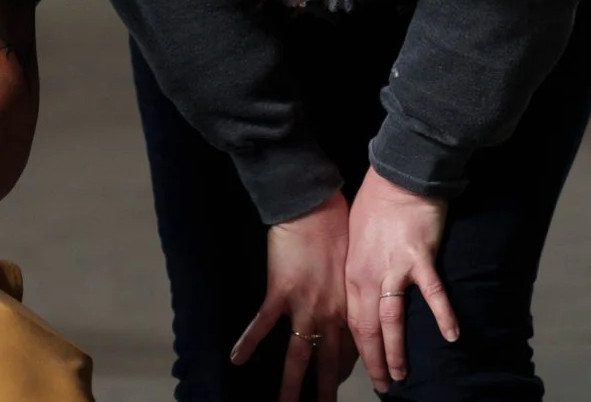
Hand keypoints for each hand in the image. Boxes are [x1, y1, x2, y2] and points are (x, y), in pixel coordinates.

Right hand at [234, 190, 354, 401]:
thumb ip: (351, 288)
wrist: (315, 207)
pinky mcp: (280, 291)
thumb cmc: (338, 228)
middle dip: (326, 389)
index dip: (350, 369)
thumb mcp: (354, 263)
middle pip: (328, 361)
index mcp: (349, 306)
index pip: (352, 349)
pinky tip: (236, 359)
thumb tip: (354, 301)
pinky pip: (263, 323)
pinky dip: (249, 341)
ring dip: (291, 382)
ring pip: (298, 353)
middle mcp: (329, 313)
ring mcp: (304, 305)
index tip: (348, 382)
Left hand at [345, 169, 458, 392]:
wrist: (399, 175)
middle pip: (367, 328)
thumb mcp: (357, 240)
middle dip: (373, 361)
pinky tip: (452, 337)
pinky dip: (442, 316)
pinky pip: (431, 294)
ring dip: (395, 352)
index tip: (363, 369)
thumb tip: (365, 294)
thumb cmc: (377, 205)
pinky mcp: (419, 258)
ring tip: (401, 376)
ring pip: (391, 320)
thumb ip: (360, 269)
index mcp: (352, 272)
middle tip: (383, 385)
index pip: (351, 320)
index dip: (357, 349)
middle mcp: (367, 275)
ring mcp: (393, 268)